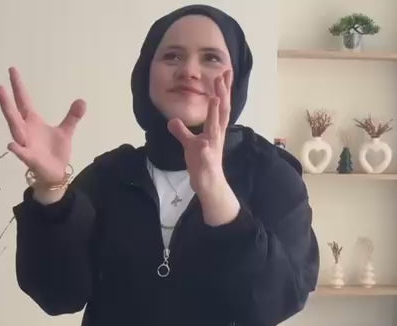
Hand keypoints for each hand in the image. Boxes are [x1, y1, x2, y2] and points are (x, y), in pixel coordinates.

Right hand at [0, 67, 85, 184]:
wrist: (56, 174)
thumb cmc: (56, 152)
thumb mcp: (65, 131)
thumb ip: (72, 117)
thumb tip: (82, 101)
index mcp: (32, 121)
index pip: (23, 100)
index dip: (18, 87)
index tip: (12, 70)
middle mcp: (26, 131)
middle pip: (14, 113)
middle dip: (6, 100)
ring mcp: (26, 144)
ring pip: (15, 129)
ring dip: (9, 116)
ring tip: (2, 103)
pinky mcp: (30, 159)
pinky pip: (22, 153)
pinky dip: (17, 149)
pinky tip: (11, 145)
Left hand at [167, 70, 231, 196]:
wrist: (209, 183)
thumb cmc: (201, 163)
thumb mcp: (189, 144)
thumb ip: (181, 131)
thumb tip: (171, 120)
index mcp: (215, 129)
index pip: (221, 105)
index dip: (223, 89)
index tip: (225, 72)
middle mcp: (217, 134)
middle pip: (223, 109)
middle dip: (224, 92)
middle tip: (224, 73)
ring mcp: (213, 145)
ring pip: (217, 124)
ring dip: (217, 110)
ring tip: (216, 96)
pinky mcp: (206, 157)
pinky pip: (206, 146)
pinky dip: (205, 142)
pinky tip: (204, 141)